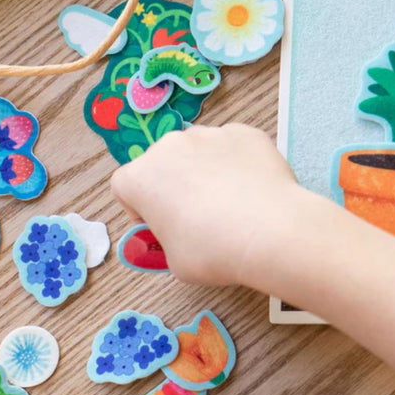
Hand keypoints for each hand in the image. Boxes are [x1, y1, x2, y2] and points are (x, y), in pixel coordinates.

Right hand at [110, 123, 300, 286]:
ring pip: (199, 152)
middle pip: (163, 164)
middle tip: (197, 217)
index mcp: (141, 177)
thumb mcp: (175, 261)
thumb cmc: (212, 251)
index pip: (125, 187)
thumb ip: (169, 239)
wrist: (269, 231)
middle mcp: (169, 146)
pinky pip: (233, 148)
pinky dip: (238, 164)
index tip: (161, 226)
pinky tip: (253, 191)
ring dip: (206, 171)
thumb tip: (183, 233)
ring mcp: (209, 134)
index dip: (140, 209)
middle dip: (174, 185)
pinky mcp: (244, 132)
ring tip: (231, 203)